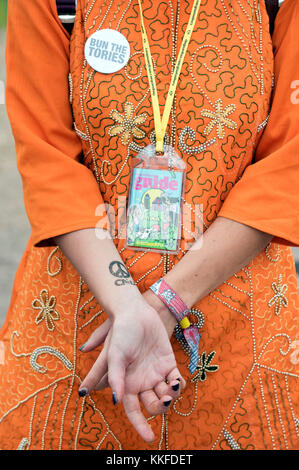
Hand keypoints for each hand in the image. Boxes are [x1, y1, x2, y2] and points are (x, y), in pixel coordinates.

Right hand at [78, 296, 185, 442]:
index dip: (140, 425)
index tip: (150, 438)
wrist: (136, 312)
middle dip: (159, 407)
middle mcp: (141, 382)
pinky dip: (179, 384)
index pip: (132, 411)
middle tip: (164, 401)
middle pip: (153, 405)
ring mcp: (155, 373)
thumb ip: (116, 377)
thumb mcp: (115, 354)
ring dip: (170, 395)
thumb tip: (117, 401)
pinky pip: (176, 380)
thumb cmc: (121, 332)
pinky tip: (177, 381)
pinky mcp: (168, 363)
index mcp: (126, 384)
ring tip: (171, 385)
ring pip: (166, 394)